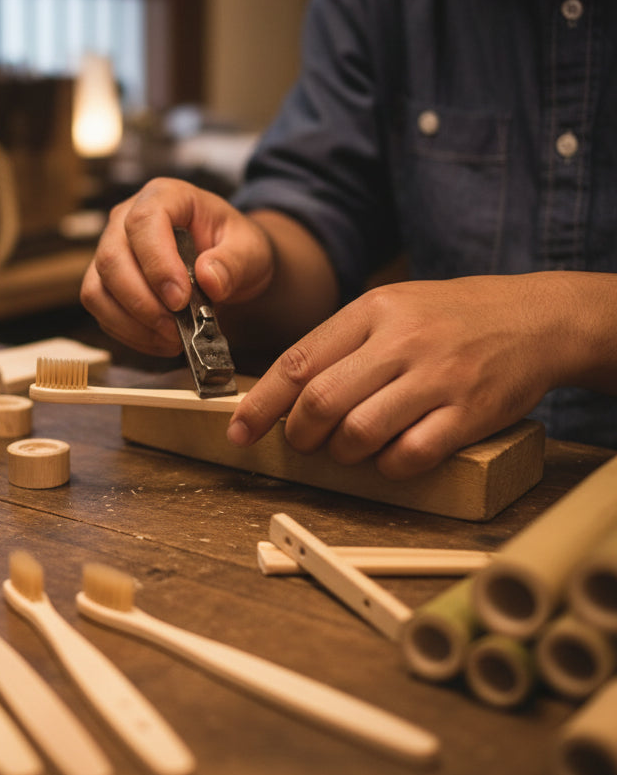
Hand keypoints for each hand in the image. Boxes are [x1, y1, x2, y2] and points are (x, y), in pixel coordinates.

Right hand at [80, 179, 276, 355]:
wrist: (225, 264)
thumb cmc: (233, 247)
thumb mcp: (249, 249)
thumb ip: (234, 261)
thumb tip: (208, 279)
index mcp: (164, 196)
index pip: (143, 222)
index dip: (157, 263)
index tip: (180, 298)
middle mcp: (126, 219)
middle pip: (111, 259)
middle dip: (143, 302)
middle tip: (176, 329)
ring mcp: (110, 250)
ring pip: (97, 289)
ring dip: (132, 323)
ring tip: (171, 338)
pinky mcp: (104, 283)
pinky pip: (101, 312)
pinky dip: (129, 333)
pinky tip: (160, 340)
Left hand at [227, 273, 579, 478]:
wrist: (536, 317)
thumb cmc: (450, 317)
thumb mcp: (391, 308)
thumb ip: (342, 343)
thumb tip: (286, 394)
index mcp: (372, 311)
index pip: (298, 362)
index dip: (260, 404)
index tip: (239, 431)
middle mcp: (401, 341)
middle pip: (321, 401)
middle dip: (298, 435)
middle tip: (300, 444)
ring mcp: (437, 377)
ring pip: (360, 431)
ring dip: (341, 453)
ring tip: (346, 449)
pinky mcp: (470, 412)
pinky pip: (410, 453)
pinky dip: (387, 466)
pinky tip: (388, 458)